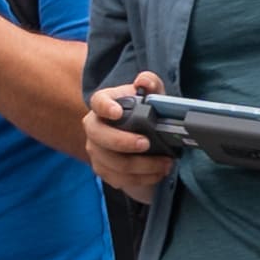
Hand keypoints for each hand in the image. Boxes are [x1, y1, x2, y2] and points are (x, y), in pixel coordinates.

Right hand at [82, 77, 175, 191]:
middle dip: (123, 142)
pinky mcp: (104, 170)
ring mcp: (97, 150)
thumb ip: (151, 84)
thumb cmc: (146, 113)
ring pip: (112, 162)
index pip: (98, 102)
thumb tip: (144, 81)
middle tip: (147, 143)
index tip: (117, 112)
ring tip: (165, 163)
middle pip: (99, 136)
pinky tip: (158, 173)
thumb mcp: (153, 96)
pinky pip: (119, 179)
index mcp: (104, 104)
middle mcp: (95, 127)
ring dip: (141, 165)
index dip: (105, 107)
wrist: (144, 139)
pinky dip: (142, 178)